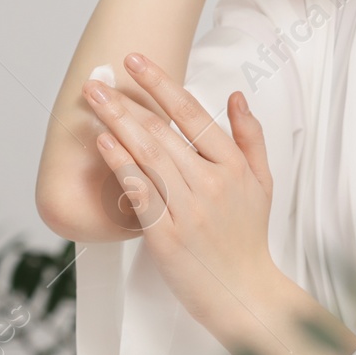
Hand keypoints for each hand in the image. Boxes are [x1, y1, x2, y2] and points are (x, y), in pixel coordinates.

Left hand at [81, 52, 282, 334]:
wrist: (243, 292)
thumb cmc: (248, 238)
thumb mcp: (262, 182)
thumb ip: (250, 136)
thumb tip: (236, 96)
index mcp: (233, 166)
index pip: (193, 114)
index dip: (161, 85)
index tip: (136, 62)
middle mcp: (210, 182)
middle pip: (161, 131)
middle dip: (126, 101)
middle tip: (97, 80)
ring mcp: (188, 208)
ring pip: (147, 155)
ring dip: (116, 123)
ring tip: (93, 102)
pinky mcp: (166, 234)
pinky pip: (139, 192)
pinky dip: (120, 164)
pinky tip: (103, 143)